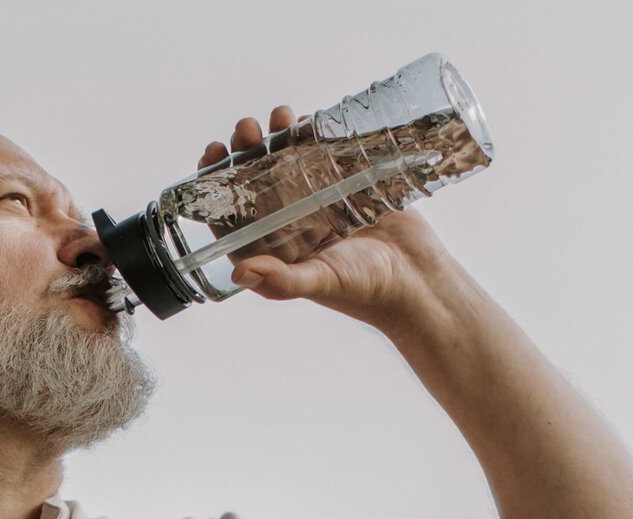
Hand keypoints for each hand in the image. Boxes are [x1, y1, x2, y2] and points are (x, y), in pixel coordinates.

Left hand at [198, 105, 457, 328]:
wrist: (419, 278)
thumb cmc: (366, 289)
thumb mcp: (321, 283)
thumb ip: (281, 281)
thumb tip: (239, 274)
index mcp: (272, 248)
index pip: (232, 213)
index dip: (216, 185)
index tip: (213, 154)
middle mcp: (289, 224)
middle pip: (256, 181)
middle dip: (247, 151)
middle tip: (247, 128)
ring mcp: (317, 201)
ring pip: (287, 162)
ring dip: (278, 137)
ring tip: (281, 116)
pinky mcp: (346, 184)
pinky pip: (323, 154)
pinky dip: (314, 135)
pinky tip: (308, 119)